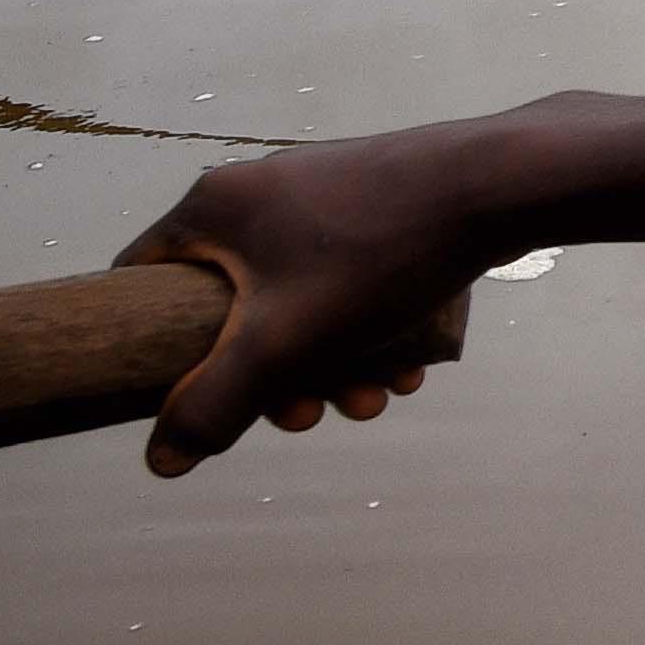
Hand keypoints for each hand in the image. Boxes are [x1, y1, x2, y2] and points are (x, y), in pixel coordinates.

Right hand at [117, 129, 497, 475]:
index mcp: (215, 207)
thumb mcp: (283, 344)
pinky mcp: (375, 205)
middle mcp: (260, 192)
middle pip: (233, 310)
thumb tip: (160, 460)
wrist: (501, 183)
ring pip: (299, 304)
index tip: (178, 394)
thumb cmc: (378, 255)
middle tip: (311, 417)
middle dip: (274, 378)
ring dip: (330, 365)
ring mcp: (320, 194)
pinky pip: (347, 282)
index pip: (144, 281)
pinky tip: (407, 368)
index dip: (150, 349)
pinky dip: (366, 330)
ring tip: (375, 398)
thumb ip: (214, 405)